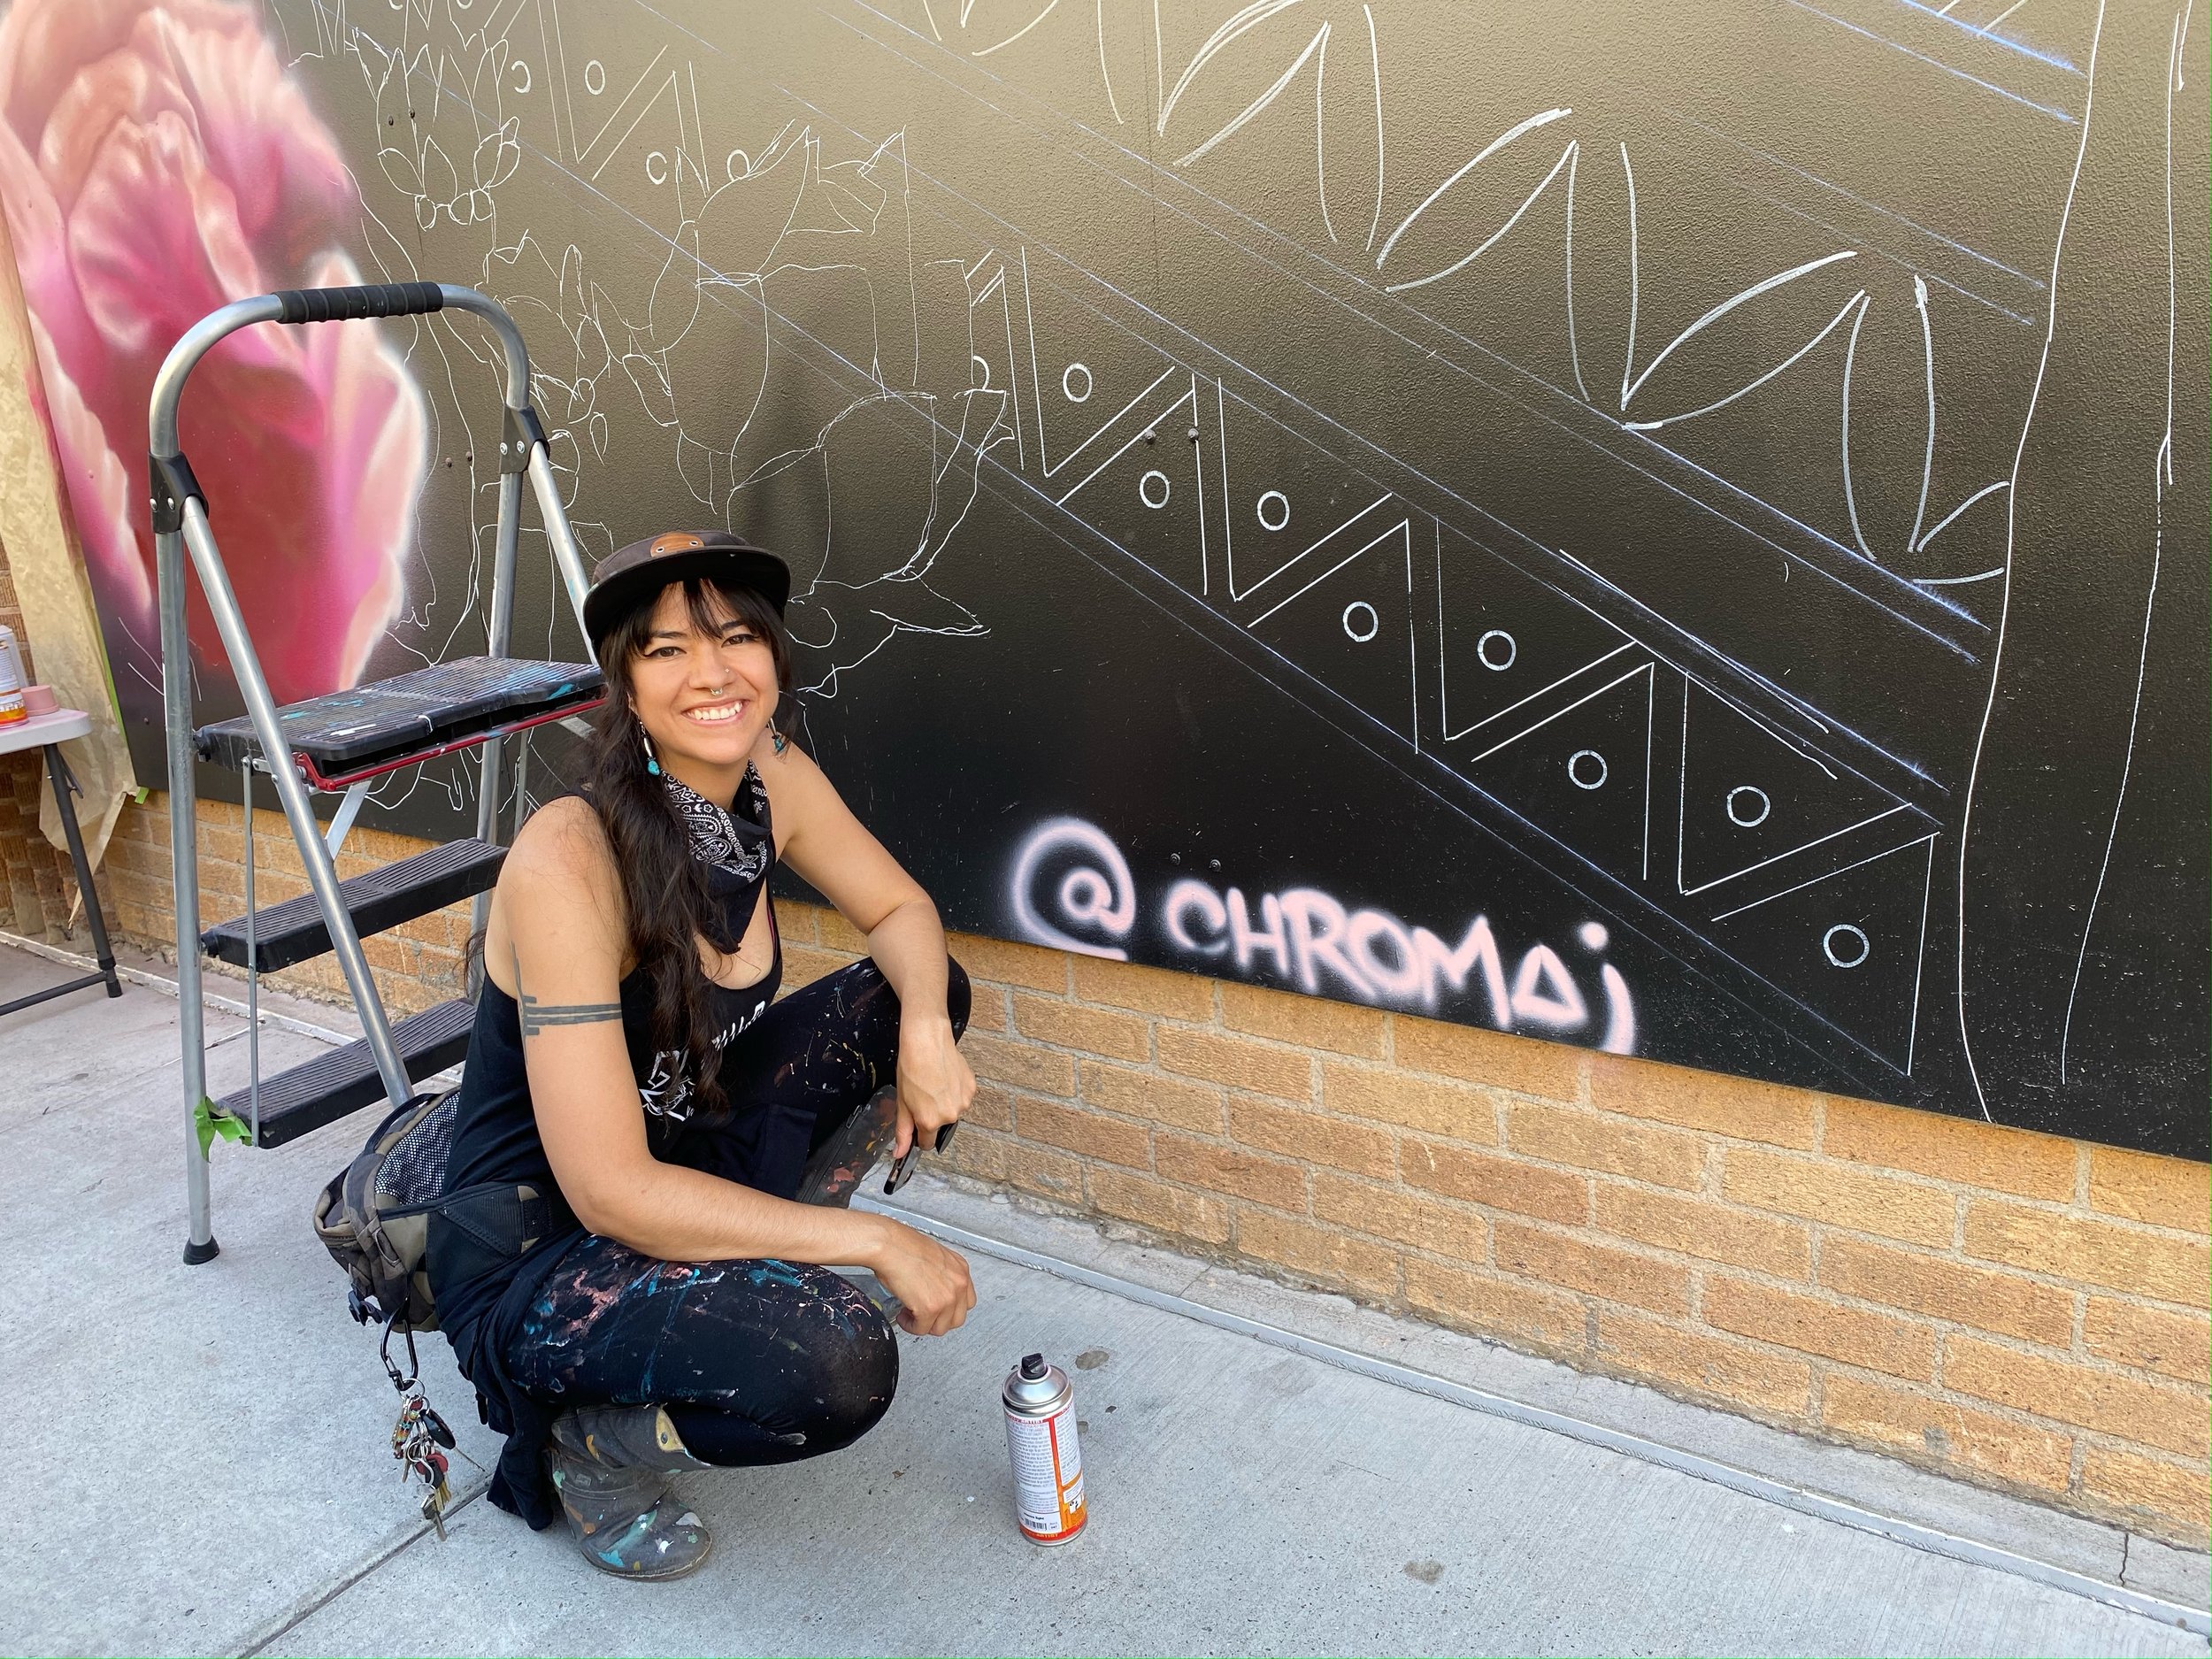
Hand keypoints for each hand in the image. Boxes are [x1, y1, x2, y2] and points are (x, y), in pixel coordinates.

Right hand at [866, 1215, 975, 1336]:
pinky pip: (921, 1329)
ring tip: (911, 1314)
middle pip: (957, 1319)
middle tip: (923, 1314)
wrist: (890, 1245)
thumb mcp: (935, 1257)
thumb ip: (943, 1276)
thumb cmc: (904, 1246)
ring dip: (924, 1325)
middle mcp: (959, 1284)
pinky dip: (910, 1326)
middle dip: (938, 1320)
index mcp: (961, 1269)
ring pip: (940, 1328)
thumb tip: (935, 1290)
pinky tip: (903, 1315)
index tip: (938, 1309)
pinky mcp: (930, 1309)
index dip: (949, 1309)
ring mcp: (947, 1298)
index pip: (967, 1302)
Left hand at [892, 1014, 974, 1157]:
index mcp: (930, 1121)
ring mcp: (963, 1102)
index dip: (920, 1134)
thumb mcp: (901, 1102)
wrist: (927, 1041)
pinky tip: (945, 1077)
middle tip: (923, 1094)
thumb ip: (903, 1131)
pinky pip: (962, 1097)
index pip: (927, 1143)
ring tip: (934, 1083)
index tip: (917, 1123)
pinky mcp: (972, 1088)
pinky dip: (954, 1091)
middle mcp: (950, 1115)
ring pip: (952, 1110)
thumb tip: (899, 1153)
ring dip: (944, 1103)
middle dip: (932, 1115)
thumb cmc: (911, 1067)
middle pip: (940, 1125)